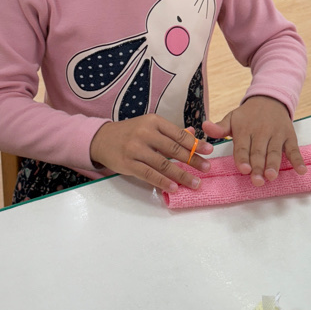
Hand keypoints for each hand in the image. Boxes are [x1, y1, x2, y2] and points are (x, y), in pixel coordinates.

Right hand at [90, 116, 213, 192]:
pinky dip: (163, 182)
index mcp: (153, 122)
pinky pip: (149, 174)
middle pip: (173, 149)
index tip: (209, 151)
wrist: (102, 139)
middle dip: (193, 160)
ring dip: (181, 175)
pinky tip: (174, 187)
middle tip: (207, 168)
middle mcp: (145, 133)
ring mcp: (135, 149)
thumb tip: (193, 135)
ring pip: (163, 164)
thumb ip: (170, 132)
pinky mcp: (128, 164)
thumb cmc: (130, 132)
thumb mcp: (149, 126)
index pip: (178, 134)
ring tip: (195, 183)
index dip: (195, 143)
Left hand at [202, 96, 305, 186]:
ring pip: (275, 151)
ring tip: (271, 176)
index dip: (243, 158)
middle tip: (257, 181)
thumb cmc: (248, 115)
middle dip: (258, 167)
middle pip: (259, 152)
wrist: (270, 98)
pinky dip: (298, 160)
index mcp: (245, 129)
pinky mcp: (289, 136)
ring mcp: (276, 134)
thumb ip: (220, 127)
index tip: (244, 169)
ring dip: (274, 164)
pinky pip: (294, 149)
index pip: (243, 146)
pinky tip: (301, 171)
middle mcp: (261, 131)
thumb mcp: (232, 118)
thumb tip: (205, 126)